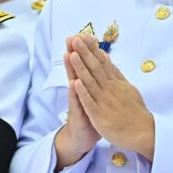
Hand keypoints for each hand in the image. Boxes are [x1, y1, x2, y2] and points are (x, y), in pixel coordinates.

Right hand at [53, 35, 101, 170]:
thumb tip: (104, 63)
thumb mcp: (97, 97)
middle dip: (75, 53)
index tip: (84, 34)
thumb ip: (98, 81)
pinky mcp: (77, 114)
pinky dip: (75, 93)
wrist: (82, 138)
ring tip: (68, 54)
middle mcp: (80, 91)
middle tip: (72, 37)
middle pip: (77, 68)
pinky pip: (76, 102)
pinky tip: (73, 83)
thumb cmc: (91, 116)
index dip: (86, 50)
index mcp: (87, 85)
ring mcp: (77, 101)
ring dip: (71, 68)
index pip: (86, 64)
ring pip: (74, 82)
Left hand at [70, 34, 155, 159]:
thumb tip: (107, 57)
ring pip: (91, 82)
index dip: (93, 49)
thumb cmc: (135, 112)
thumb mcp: (128, 89)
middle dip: (85, 53)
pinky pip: (90, 103)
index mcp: (116, 83)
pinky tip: (75, 83)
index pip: (103, 63)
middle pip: (96, 68)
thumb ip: (116, 74)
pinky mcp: (100, 116)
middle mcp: (111, 89)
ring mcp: (105, 102)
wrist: (144, 134)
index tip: (85, 36)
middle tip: (75, 39)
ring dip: (81, 68)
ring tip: (72, 54)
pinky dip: (83, 93)